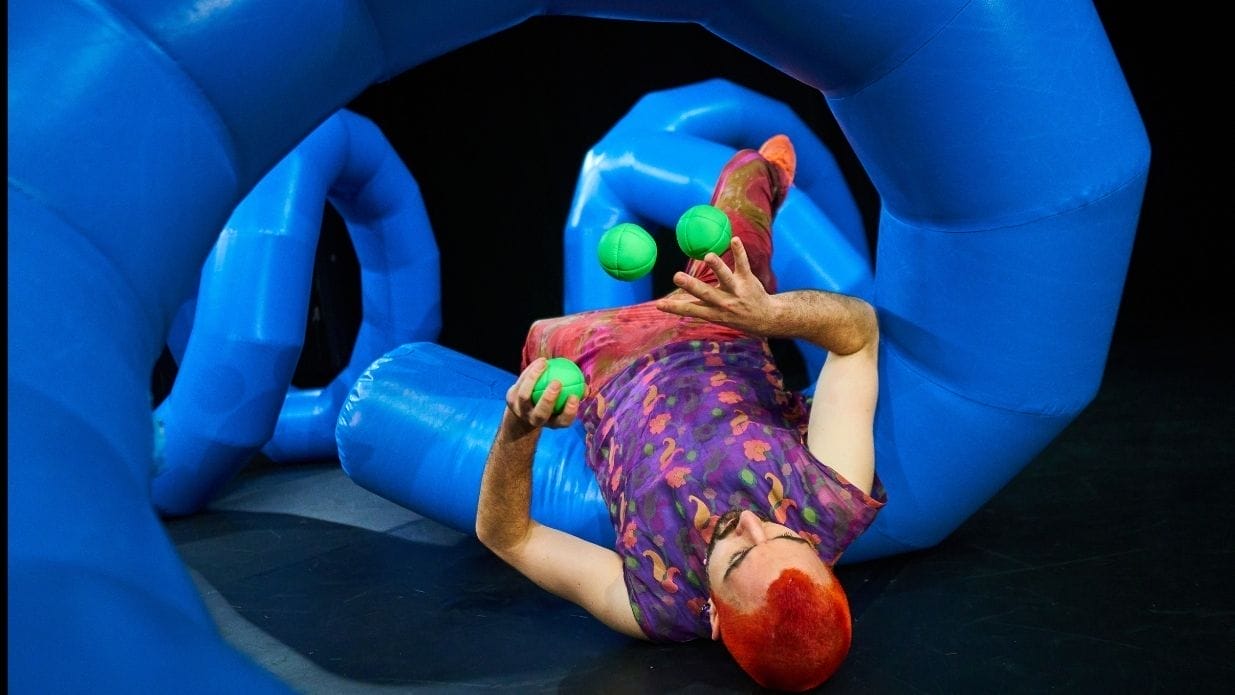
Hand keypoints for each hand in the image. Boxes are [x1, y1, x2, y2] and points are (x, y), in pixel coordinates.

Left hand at [505, 357, 580, 430]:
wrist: (525, 411)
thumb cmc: (553, 404)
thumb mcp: (564, 403)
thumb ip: (576, 394)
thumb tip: (586, 387)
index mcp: (552, 423)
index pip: (563, 421)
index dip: (569, 412)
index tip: (574, 397)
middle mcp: (535, 420)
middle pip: (541, 413)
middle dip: (548, 399)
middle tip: (557, 382)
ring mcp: (520, 410)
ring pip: (524, 395)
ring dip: (534, 378)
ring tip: (544, 364)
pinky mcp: (510, 399)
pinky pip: (520, 382)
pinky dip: (530, 371)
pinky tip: (541, 361)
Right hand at [655, 237, 779, 335]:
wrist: (764, 319)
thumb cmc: (732, 315)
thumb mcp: (713, 316)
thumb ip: (693, 306)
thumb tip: (664, 305)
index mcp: (713, 312)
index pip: (691, 310)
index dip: (675, 308)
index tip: (659, 305)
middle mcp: (724, 303)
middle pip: (706, 293)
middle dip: (691, 285)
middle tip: (677, 277)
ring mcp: (737, 290)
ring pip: (726, 278)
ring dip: (717, 266)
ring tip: (708, 256)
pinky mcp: (747, 279)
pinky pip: (742, 264)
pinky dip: (739, 252)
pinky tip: (734, 239)